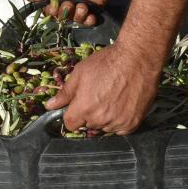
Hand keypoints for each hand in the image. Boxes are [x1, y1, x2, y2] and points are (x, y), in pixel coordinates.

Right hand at [28, 0, 120, 24]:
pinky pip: (91, 19)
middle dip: (63, 14)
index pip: (49, 8)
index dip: (49, 11)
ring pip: (75, 20)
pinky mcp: (97, 2)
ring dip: (76, 17)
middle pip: (61, 16)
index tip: (53, 7)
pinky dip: (89, 21)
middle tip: (68, 4)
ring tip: (81, 7)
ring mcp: (83, 0)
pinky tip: (89, 14)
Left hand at [45, 43, 160, 134]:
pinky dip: (119, 121)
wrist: (137, 59)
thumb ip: (65, 93)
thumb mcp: (80, 73)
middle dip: (89, 114)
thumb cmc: (107, 62)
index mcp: (83, 108)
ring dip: (105, 118)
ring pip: (104, 128)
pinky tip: (122, 105)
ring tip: (112, 98)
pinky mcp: (133, 123)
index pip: (70, 124)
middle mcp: (100, 120)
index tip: (79, 105)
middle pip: (88, 125)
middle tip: (98, 96)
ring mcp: (117, 123)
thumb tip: (49, 106)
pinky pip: (120, 129)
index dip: (73, 114)